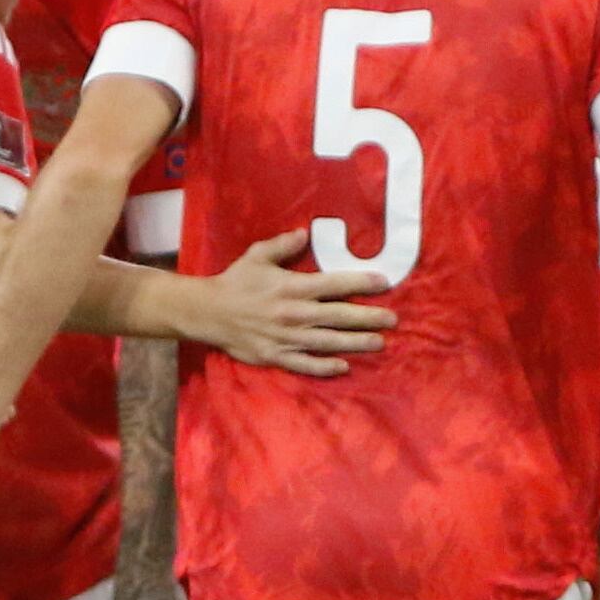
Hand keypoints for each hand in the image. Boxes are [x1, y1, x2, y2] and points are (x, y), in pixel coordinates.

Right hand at [190, 228, 396, 375]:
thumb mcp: (257, 256)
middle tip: (392, 319)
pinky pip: (305, 364)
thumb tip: (305, 233)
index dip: (360, 282)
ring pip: (328, 342)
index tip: (384, 282)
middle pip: (339, 316)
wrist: (207, 313)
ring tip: (378, 342)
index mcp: (292, 287)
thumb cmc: (235, 282)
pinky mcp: (276, 356)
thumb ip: (283, 245)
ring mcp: (286, 338)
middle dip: (368, 317)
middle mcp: (294, 314)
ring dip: (356, 343)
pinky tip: (344, 366)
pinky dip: (325, 366)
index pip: (334, 284)